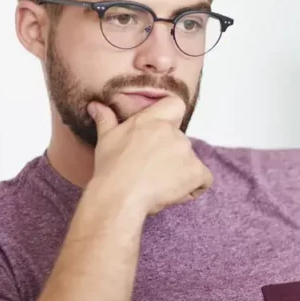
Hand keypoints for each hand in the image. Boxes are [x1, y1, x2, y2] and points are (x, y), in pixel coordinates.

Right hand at [87, 96, 212, 216]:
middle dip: (170, 156)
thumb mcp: (106, 139)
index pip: (176, 105)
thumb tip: (96, 105)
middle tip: (150, 171)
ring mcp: (187, 151)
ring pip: (191, 162)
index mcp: (153, 120)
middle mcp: (173, 132)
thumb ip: (106, 119)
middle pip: (180, 141)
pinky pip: (203, 180)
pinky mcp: (196, 171)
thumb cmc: (110, 168)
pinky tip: (174, 193)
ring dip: (179, 173)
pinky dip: (194, 187)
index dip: (173, 118)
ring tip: (156, 184)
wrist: (118, 195)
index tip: (163, 134)